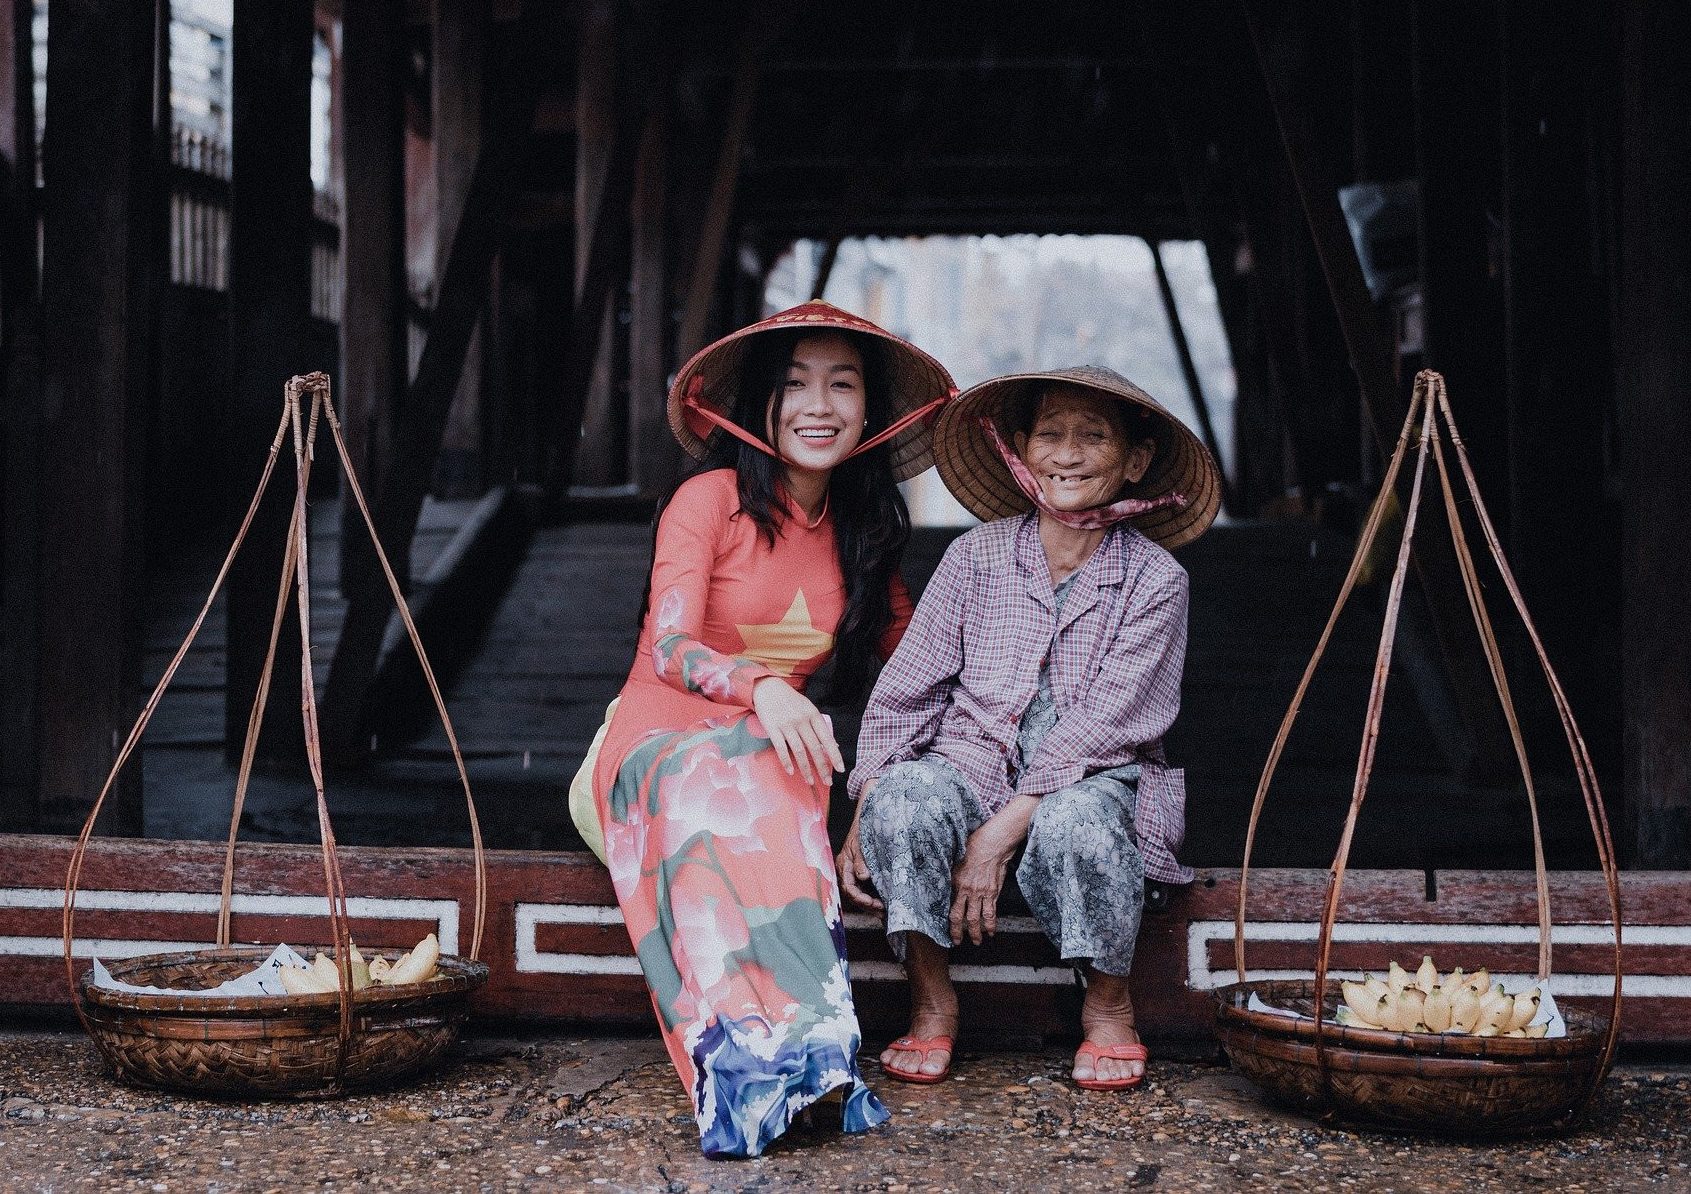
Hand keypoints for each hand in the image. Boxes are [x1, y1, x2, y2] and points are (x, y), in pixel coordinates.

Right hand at [752, 677, 843, 785]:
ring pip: (799, 751)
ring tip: (810, 781)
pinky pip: (781, 748)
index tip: (840, 770)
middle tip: (827, 782)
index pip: (827, 738)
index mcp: (813, 715)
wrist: (768, 688)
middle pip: (814, 747)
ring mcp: (787, 725)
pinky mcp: (773, 728)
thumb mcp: (808, 709)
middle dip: (822, 767)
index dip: (834, 755)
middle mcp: (802, 720)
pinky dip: (786, 761)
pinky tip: (791, 772)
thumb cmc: (791, 701)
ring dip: (806, 769)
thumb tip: (833, 745)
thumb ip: (819, 727)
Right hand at [835, 791, 882, 911]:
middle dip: (866, 904)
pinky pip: (864, 888)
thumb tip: (863, 876)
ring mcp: (853, 871)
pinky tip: (882, 901)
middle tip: (881, 910)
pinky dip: (872, 896)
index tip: (873, 903)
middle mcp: (847, 870)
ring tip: (882, 910)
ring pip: (858, 892)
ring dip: (869, 903)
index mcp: (844, 864)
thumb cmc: (862, 829)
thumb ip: (861, 860)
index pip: (849, 887)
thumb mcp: (860, 843)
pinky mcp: (861, 870)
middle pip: (853, 893)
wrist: (867, 817)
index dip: (860, 898)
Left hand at [948, 796, 1037, 944]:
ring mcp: (982, 893)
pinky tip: (992, 931)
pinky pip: (992, 912)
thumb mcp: (956, 861)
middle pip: (963, 918)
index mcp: (957, 883)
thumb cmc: (973, 847)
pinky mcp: (994, 892)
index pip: (951, 909)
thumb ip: (952, 875)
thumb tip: (945, 883)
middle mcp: (969, 891)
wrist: (993, 844)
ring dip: (977, 932)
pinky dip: (992, 923)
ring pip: (978, 918)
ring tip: (977, 941)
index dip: (949, 923)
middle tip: (959, 942)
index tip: (947, 930)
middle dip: (960, 932)